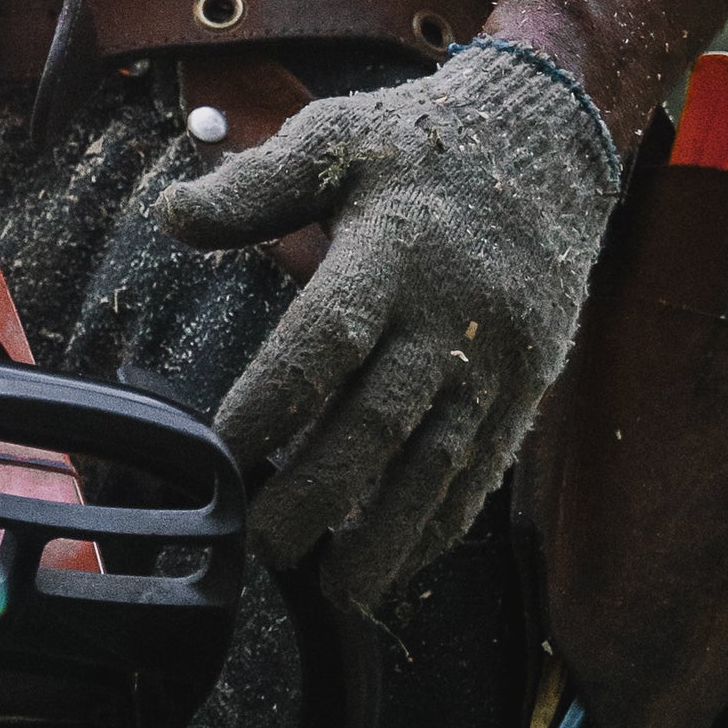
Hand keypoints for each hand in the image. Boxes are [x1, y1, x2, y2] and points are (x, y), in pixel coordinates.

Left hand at [155, 39, 621, 612]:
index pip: (324, 340)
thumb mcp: (336, 138)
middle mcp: (450, 314)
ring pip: (438, 460)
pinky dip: (443, 521)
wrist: (554, 138)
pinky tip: (401, 563)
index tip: (222, 453)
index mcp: (394, 252)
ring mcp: (497, 357)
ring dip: (387, 531)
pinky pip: (483, 465)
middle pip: (380, 419)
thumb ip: (254, 186)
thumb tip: (172, 213)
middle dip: (321, 492)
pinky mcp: (527, 383)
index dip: (273, 402)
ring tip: (338, 590)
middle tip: (264, 547)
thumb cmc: (422, 144)